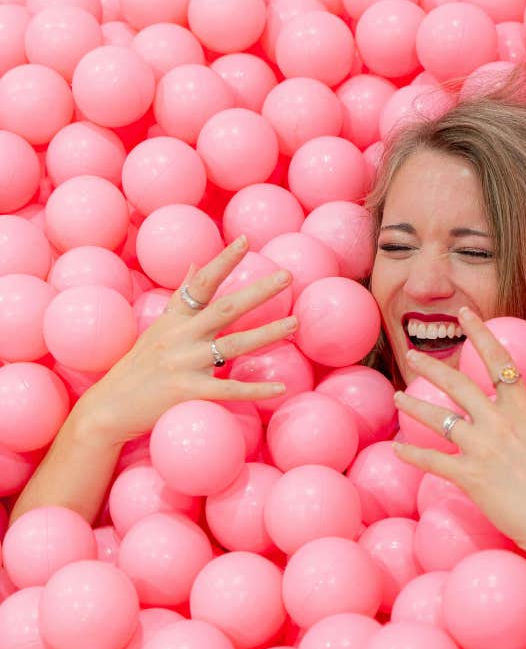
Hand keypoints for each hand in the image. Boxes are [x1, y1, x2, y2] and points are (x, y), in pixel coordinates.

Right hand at [77, 237, 296, 445]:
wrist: (108, 408)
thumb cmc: (137, 366)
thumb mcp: (157, 327)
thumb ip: (180, 297)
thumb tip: (197, 263)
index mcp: (176, 319)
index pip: (202, 283)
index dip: (223, 261)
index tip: (245, 240)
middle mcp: (181, 336)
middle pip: (226, 308)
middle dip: (259, 291)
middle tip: (287, 276)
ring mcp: (185, 364)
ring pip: (234, 345)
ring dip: (268, 333)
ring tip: (294, 323)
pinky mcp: (188, 392)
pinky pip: (229, 389)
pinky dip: (255, 389)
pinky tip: (280, 386)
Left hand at [392, 308, 525, 564]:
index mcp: (523, 407)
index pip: (498, 360)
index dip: (480, 334)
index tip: (464, 314)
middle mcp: (498, 421)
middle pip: (457, 385)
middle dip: (431, 367)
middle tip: (411, 354)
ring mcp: (481, 448)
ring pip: (439, 419)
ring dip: (415, 406)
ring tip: (398, 397)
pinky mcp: (470, 476)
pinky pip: (433, 461)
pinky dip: (413, 454)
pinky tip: (397, 448)